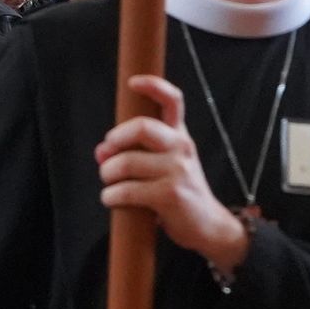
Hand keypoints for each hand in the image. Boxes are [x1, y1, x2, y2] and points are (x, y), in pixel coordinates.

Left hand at [96, 75, 248, 273]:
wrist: (208, 225)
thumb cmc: (178, 191)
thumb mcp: (161, 166)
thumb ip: (132, 153)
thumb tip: (101, 152)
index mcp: (179, 136)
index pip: (172, 101)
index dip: (154, 86)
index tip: (133, 82)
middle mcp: (182, 148)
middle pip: (143, 127)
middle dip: (115, 139)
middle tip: (107, 155)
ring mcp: (178, 171)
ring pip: (127, 163)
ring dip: (108, 174)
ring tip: (109, 184)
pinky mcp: (171, 195)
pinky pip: (127, 190)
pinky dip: (111, 196)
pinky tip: (112, 199)